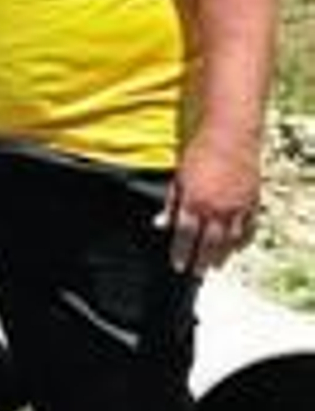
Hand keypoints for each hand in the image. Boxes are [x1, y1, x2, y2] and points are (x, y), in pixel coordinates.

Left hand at [156, 132, 261, 272]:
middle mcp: (215, 208)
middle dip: (200, 261)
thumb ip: (170, 203)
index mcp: (193, 201)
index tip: (178, 266)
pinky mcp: (251, 204)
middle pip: (207, 243)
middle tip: (196, 273)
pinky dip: (241, 241)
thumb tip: (159, 225)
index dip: (180, 252)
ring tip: (214, 266)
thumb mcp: (179, 177)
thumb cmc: (199, 152)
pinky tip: (235, 248)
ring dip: (221, 256)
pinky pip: (248, 229)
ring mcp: (236, 208)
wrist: (230, 137)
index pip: (184, 235)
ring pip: (229, 241)